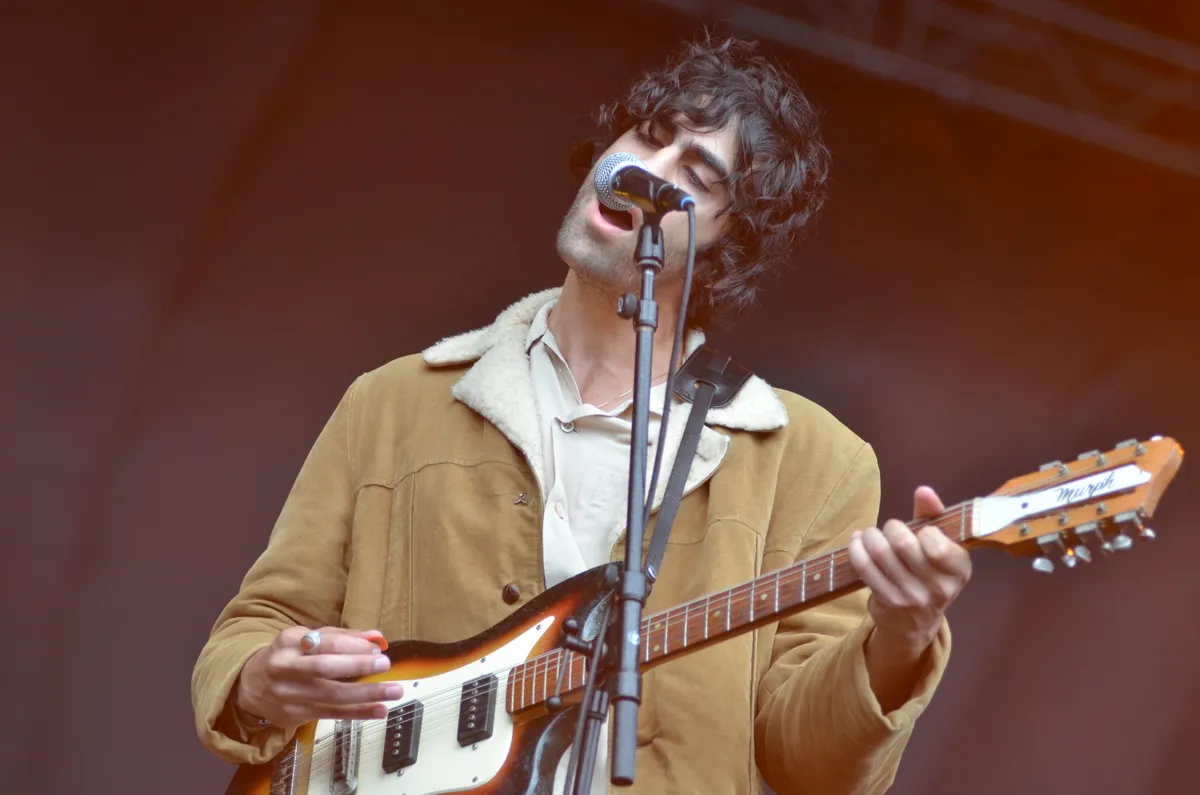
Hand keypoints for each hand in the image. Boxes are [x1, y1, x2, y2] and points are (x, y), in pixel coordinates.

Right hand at [235, 626, 401, 727]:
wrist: (250, 686)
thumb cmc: (288, 656)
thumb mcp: (306, 639)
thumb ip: (342, 636)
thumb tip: (377, 637)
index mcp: (289, 642)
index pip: (323, 642)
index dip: (351, 645)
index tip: (376, 648)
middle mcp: (286, 667)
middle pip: (324, 668)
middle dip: (357, 666)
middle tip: (385, 664)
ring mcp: (290, 694)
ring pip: (331, 695)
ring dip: (366, 694)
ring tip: (393, 691)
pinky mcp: (296, 715)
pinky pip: (332, 714)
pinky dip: (359, 713)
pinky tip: (380, 710)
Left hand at [849, 486, 971, 659]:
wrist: (915, 623)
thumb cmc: (929, 573)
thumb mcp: (940, 546)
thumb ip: (933, 515)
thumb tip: (923, 490)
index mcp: (959, 571)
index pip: (936, 543)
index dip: (923, 530)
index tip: (920, 531)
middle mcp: (939, 588)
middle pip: (903, 543)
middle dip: (891, 527)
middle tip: (890, 529)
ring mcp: (912, 597)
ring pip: (880, 552)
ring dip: (870, 535)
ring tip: (871, 534)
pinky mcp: (887, 602)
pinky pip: (864, 567)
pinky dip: (856, 548)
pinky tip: (857, 541)